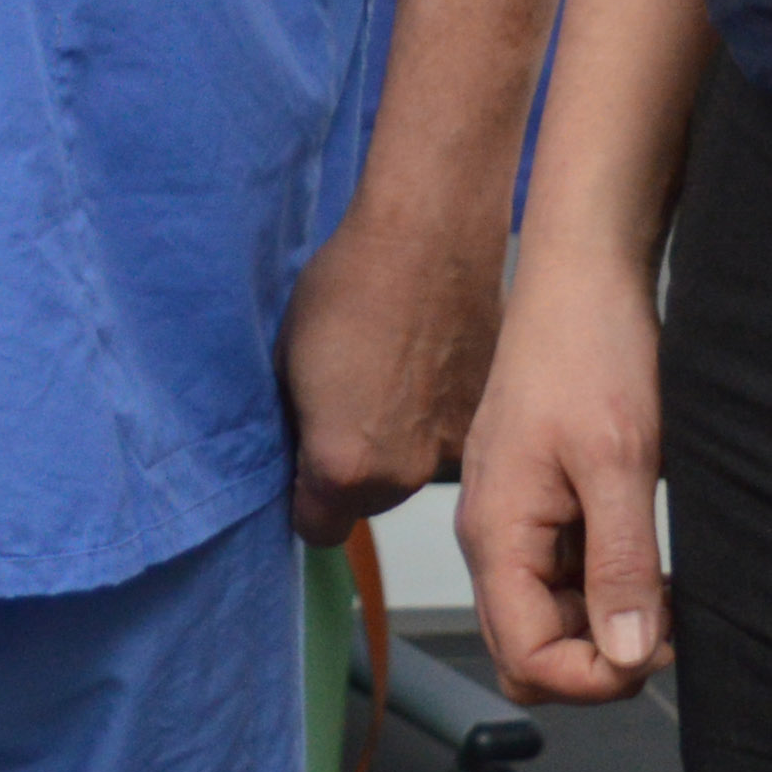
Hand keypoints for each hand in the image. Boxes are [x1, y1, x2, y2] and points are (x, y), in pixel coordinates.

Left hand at [279, 190, 502, 541]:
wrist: (427, 240)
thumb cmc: (344, 290)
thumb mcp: (285, 363)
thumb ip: (293, 430)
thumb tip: (297, 455)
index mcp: (343, 468)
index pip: (314, 531)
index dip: (303, 498)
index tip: (302, 463)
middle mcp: (402, 477)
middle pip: (366, 505)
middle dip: (352, 471)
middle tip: (347, 407)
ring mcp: (450, 452)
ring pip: (409, 475)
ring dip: (397, 447)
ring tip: (390, 382)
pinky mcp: (485, 422)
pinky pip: (448, 441)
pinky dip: (435, 419)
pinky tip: (426, 370)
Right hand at [456, 239, 671, 703]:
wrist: (582, 277)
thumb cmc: (590, 349)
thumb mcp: (620, 460)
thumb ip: (620, 562)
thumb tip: (630, 654)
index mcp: (496, 533)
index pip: (525, 658)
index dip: (594, 677)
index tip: (659, 646)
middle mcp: (493, 537)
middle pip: (528, 652)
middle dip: (598, 661)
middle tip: (667, 624)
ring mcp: (515, 522)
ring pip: (549, 621)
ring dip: (608, 626)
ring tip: (668, 590)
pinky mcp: (540, 505)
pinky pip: (563, 580)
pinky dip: (607, 589)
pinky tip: (653, 563)